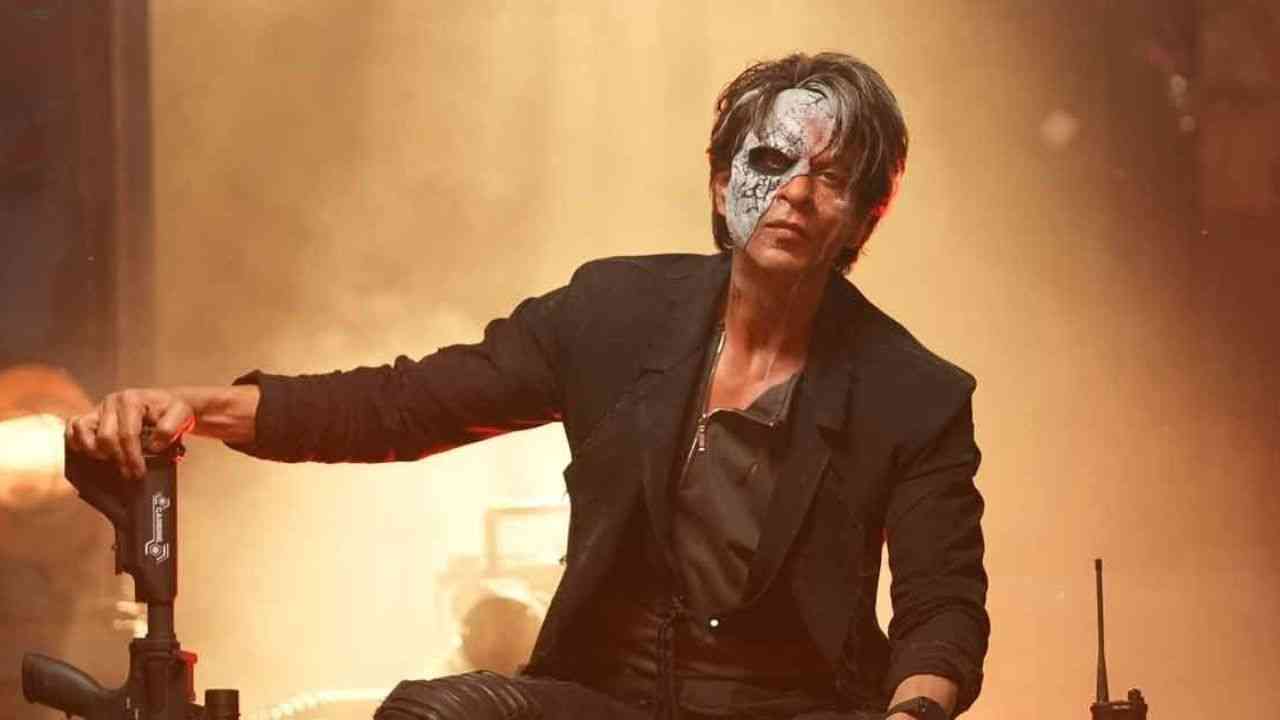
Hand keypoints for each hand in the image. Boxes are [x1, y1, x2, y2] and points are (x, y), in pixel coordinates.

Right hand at [65, 388, 195, 478]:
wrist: (166, 404)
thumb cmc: (171, 410)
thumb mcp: (181, 414)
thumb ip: (170, 428)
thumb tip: (153, 445)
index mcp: (132, 400)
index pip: (127, 433)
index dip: (132, 456)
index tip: (138, 472)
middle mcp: (112, 402)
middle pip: (105, 436)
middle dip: (118, 459)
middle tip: (130, 474)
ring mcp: (99, 408)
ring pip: (83, 430)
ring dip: (95, 451)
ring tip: (111, 462)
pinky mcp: (92, 416)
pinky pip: (73, 427)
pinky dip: (77, 441)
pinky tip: (91, 454)